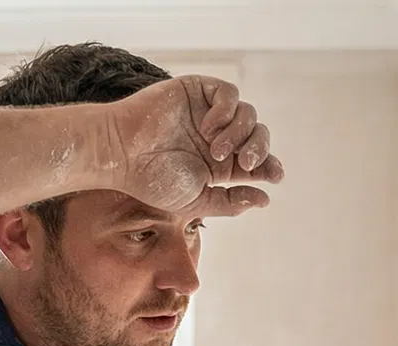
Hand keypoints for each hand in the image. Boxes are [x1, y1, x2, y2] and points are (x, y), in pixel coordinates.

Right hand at [104, 75, 284, 217]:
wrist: (122, 153)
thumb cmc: (152, 180)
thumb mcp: (196, 201)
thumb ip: (230, 202)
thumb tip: (265, 199)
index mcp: (220, 165)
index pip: (257, 162)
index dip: (270, 166)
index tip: (275, 175)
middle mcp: (218, 137)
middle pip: (258, 136)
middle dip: (259, 150)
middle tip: (244, 163)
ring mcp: (208, 113)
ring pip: (248, 114)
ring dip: (239, 134)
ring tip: (215, 149)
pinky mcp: (198, 90)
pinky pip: (229, 93)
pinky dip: (226, 110)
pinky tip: (209, 127)